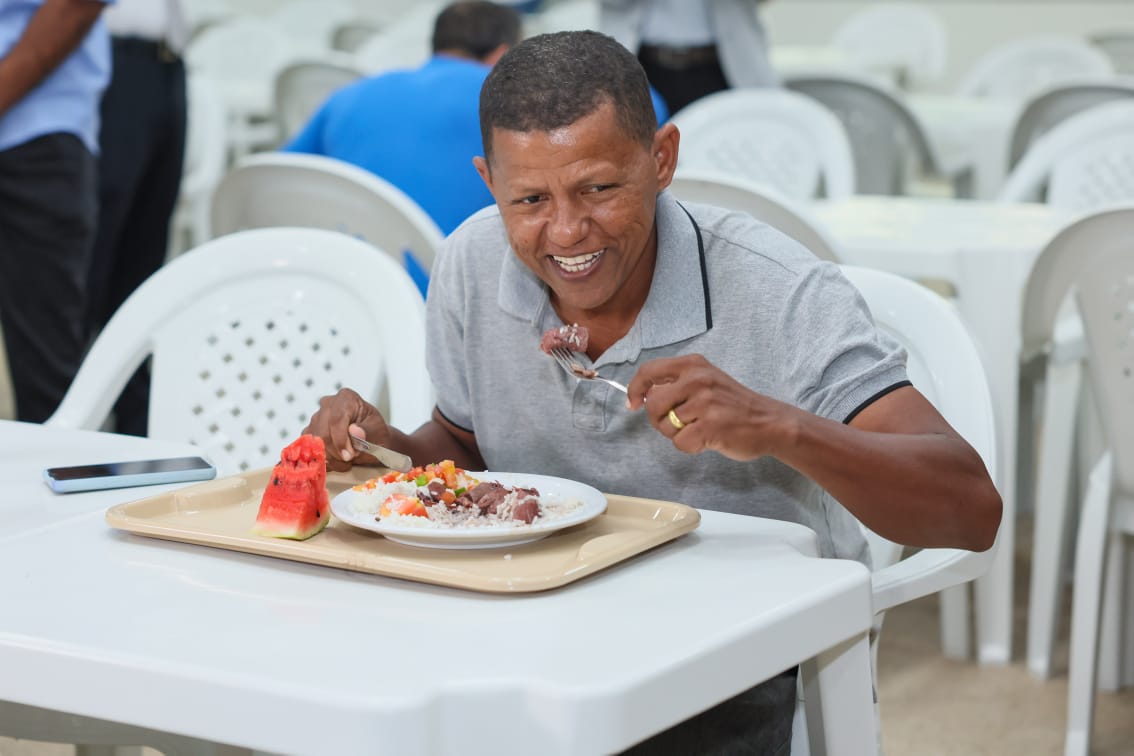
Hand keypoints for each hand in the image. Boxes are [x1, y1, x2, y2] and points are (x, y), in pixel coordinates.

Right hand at [302, 388, 390, 470]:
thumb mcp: (378, 432)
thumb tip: (355, 431)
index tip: (349, 455)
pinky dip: (324, 459)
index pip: (336, 419)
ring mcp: (316, 418)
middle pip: (323, 432)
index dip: (341, 440)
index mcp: (347, 398)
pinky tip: (337, 460)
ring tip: (347, 459)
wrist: (372, 439)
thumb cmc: (375, 432)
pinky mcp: (309, 432)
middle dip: (337, 451)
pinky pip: (310, 449)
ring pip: (315, 443)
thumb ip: (367, 431)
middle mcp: (328, 404)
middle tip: (351, 458)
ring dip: (331, 457)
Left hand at [625, 354, 792, 459]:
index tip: (633, 403)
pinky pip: (680, 443)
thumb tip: (643, 394)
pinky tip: (707, 440)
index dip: (634, 389)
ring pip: (665, 426)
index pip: (649, 371)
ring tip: (699, 429)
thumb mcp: (707, 381)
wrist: (769, 422)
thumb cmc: (734, 405)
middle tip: (676, 424)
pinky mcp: (710, 426)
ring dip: (678, 434)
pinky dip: (690, 447)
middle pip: (652, 403)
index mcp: (694, 365)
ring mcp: (704, 402)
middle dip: (657, 419)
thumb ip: (677, 383)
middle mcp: (697, 379)